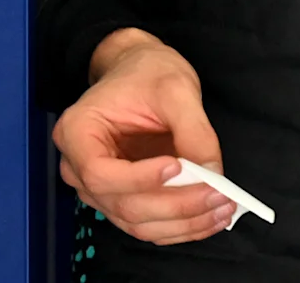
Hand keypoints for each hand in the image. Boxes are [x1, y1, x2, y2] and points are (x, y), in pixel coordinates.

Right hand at [54, 29, 233, 244]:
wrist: (139, 73)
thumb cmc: (147, 73)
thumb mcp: (174, 89)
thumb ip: (193, 130)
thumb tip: (212, 173)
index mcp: (77, 133)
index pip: (101, 174)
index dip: (140, 179)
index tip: (180, 166)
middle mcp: (78, 169)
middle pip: (124, 205)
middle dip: (176, 205)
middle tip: (219, 194)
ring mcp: (98, 191)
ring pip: (139, 224)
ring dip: (184, 223)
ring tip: (223, 208)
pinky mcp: (121, 201)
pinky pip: (149, 226)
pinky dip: (182, 227)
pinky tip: (211, 216)